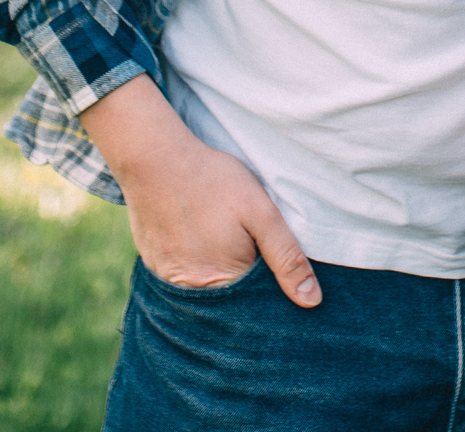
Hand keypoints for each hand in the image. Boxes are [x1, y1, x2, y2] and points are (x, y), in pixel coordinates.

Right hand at [84, 80, 320, 305]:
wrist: (154, 158)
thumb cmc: (213, 181)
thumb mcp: (262, 213)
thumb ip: (287, 258)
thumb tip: (311, 301)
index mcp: (222, 283)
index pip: (254, 306)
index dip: (269, 288)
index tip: (270, 262)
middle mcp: (189, 291)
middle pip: (227, 301)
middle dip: (242, 282)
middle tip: (242, 240)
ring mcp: (166, 279)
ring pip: (204, 289)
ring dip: (217, 273)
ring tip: (219, 237)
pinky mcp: (152, 264)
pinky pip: (181, 277)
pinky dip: (194, 263)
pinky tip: (199, 237)